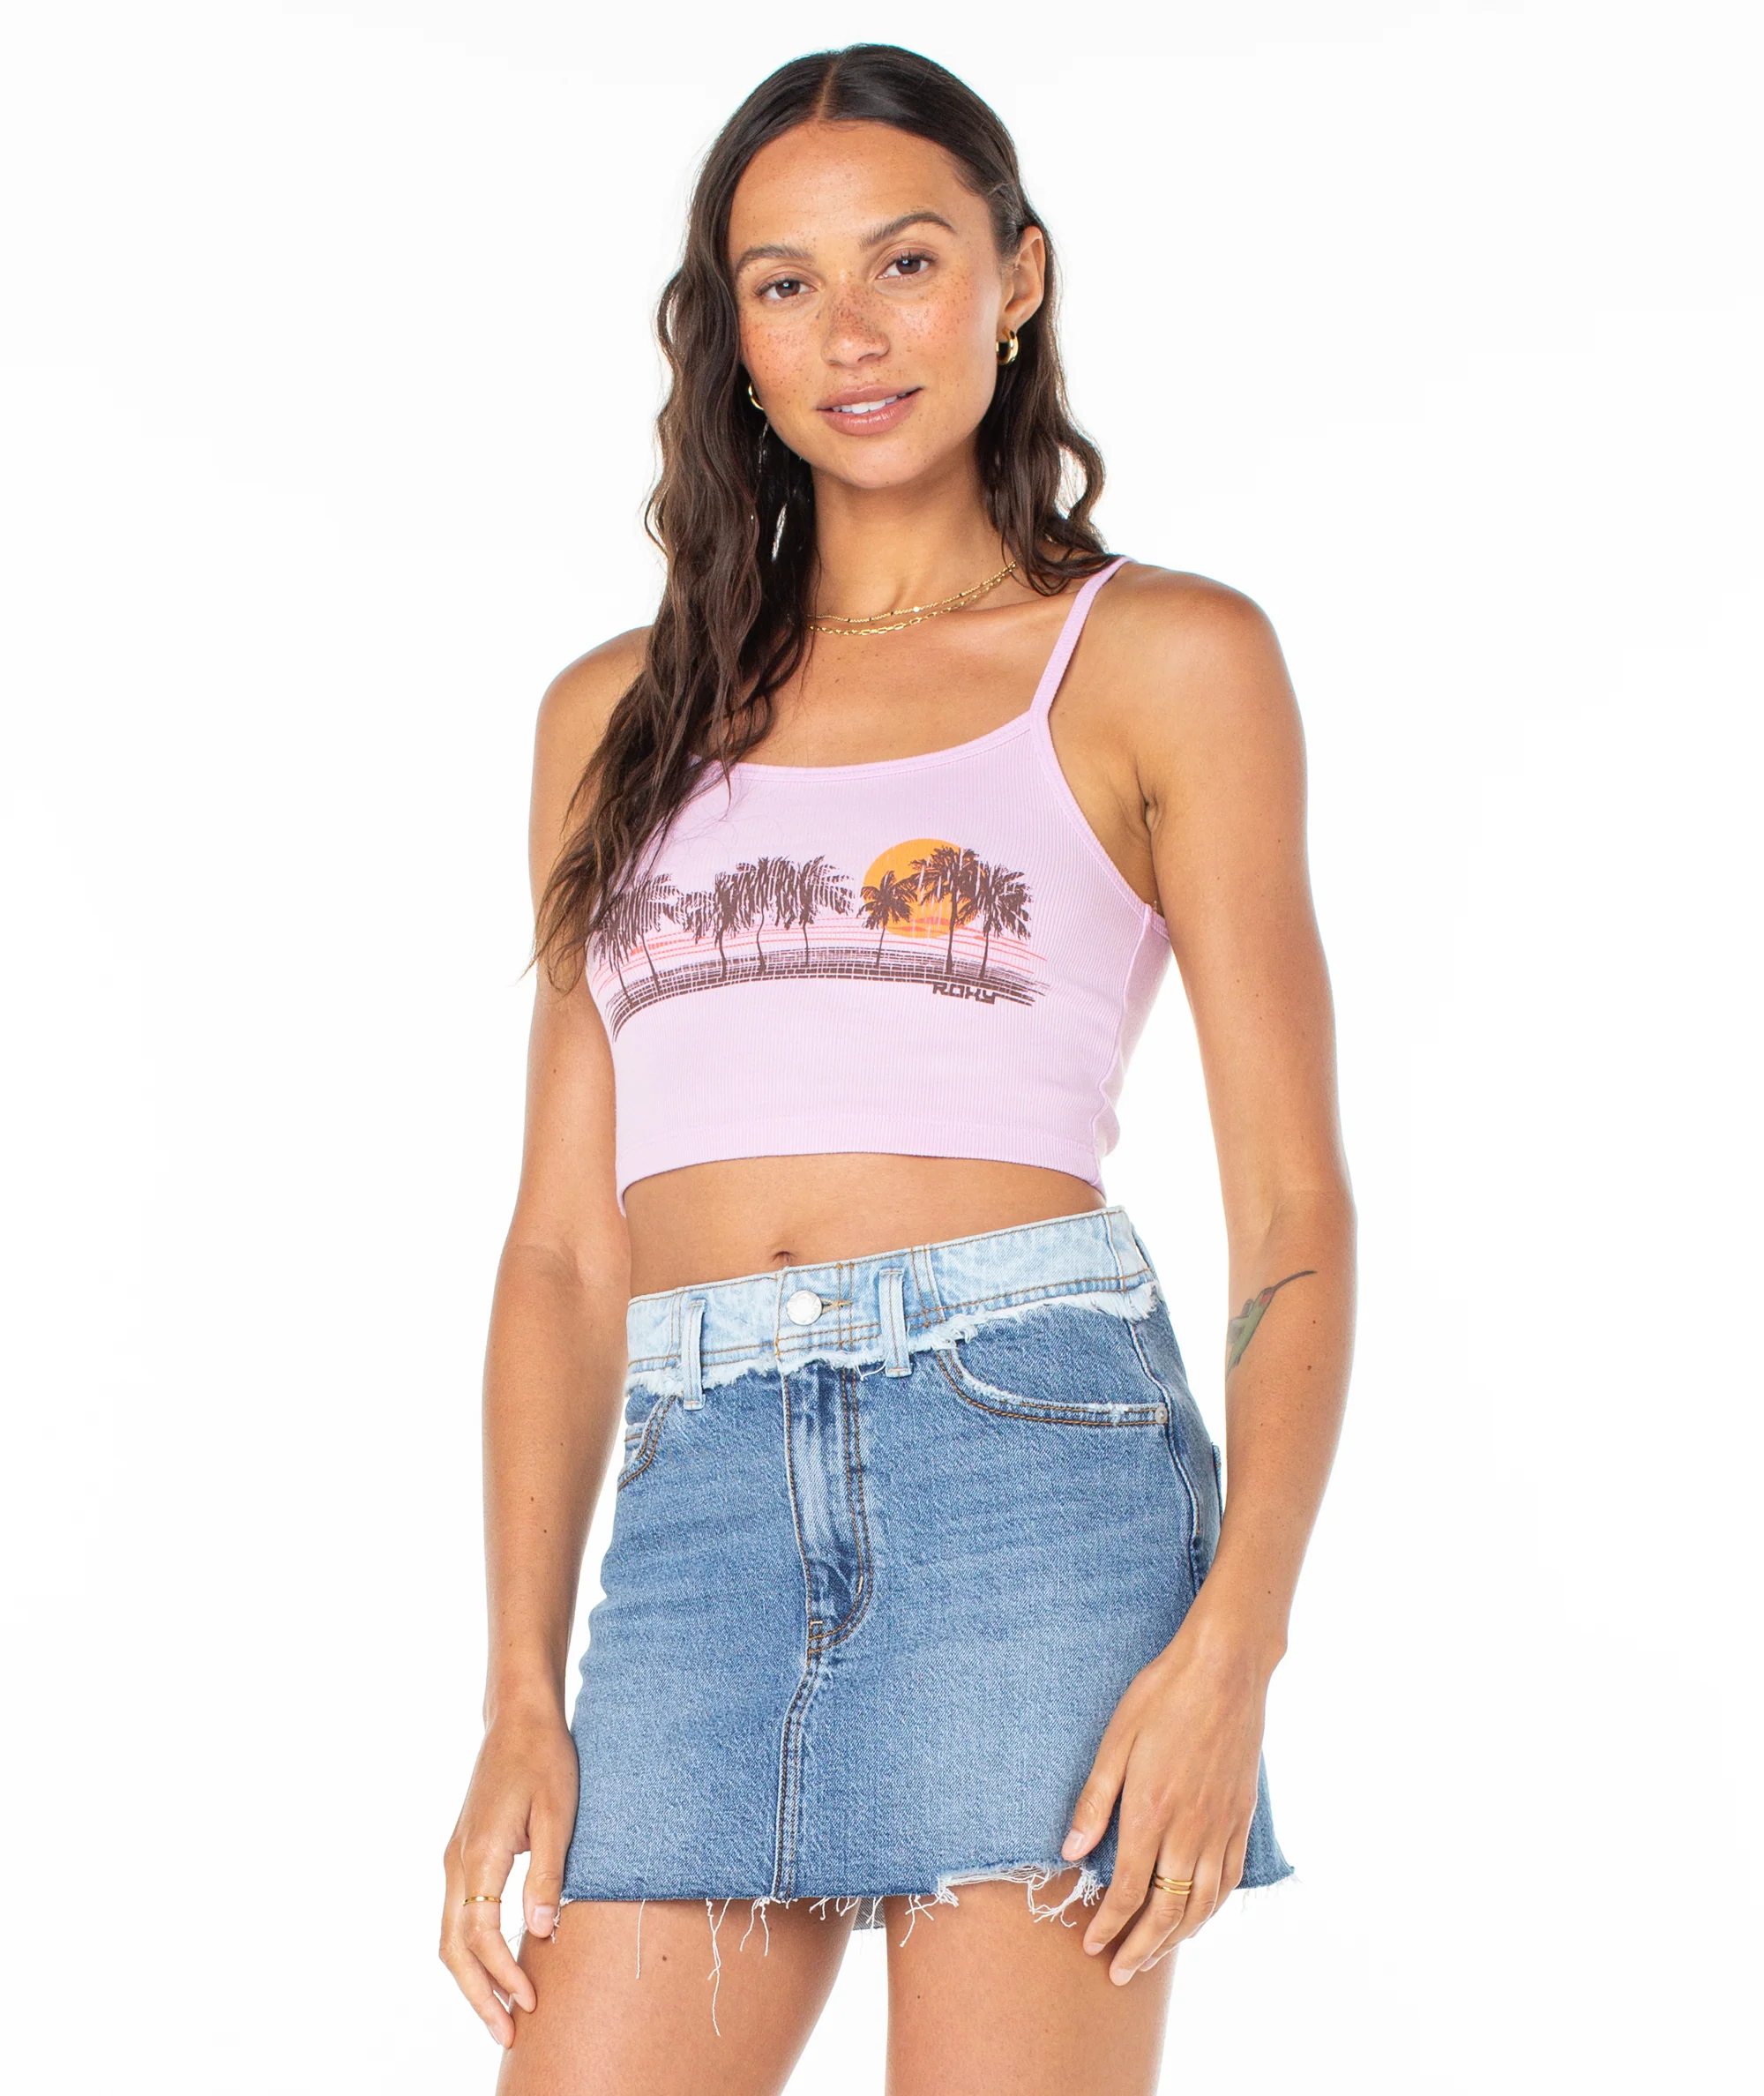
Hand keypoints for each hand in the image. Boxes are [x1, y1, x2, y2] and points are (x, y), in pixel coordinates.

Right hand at [439, 1702, 579, 2047]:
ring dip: (472, 1978)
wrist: (518, 1718)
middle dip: (478, 1995)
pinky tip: (496, 1965)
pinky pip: (458, 1915)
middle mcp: (457, 1861)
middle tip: (508, 2035)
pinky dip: (472, 1951)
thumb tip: (540, 1933)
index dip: (503, 1974)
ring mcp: (455, 1858)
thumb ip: (546, 1874)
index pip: (481, 1934)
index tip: (531, 2003)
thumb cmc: (544, 1758)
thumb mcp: (558, 1813)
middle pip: (453, 1948)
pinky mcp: (464, 1853)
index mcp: (480, 1852)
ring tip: (502, 2013)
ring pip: (450, 1935)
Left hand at [1060, 1616, 1270, 1982]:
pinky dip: (1212, 1910)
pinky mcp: (1241, 1817)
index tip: (1091, 1946)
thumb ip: (1095, 1801)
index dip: (1108, 1927)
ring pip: (1201, 1905)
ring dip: (1176, 1940)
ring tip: (1154, 1958)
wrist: (1225, 1669)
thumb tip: (1071, 1851)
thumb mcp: (1116, 1741)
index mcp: (1151, 1814)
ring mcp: (1220, 1827)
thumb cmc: (1162, 1696)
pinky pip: (1229, 1880)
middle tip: (1119, 1975)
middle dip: (1140, 1950)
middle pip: (1166, 1913)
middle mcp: (1190, 1831)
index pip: (1128, 1893)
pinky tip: (1199, 1918)